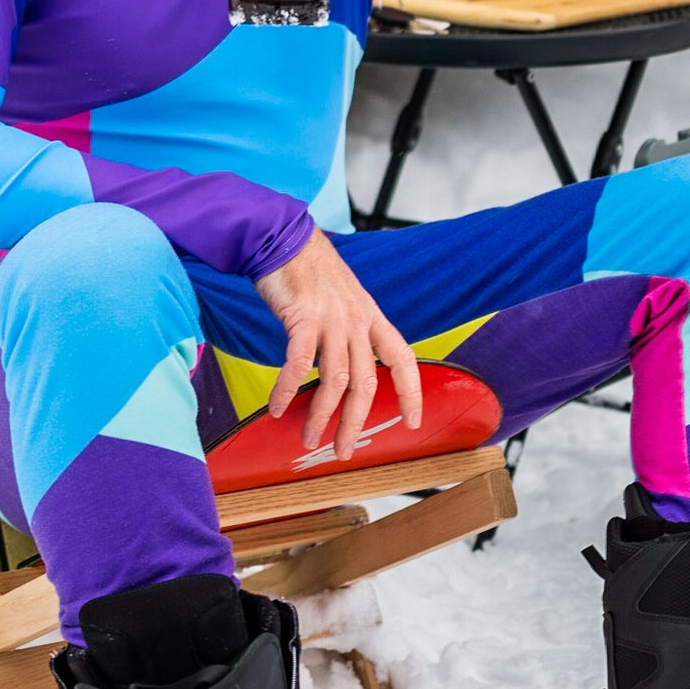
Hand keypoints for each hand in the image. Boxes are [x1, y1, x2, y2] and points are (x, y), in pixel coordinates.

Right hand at [255, 227, 421, 460]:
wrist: (285, 237)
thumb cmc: (310, 270)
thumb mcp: (343, 299)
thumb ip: (348, 331)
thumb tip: (342, 369)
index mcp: (371, 317)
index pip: (402, 359)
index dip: (411, 392)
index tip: (413, 422)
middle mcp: (357, 321)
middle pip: (366, 383)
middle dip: (356, 423)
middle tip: (345, 450)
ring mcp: (331, 319)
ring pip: (334, 381)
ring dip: (320, 416)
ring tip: (308, 439)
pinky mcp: (302, 317)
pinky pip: (297, 364)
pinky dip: (287, 390)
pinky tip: (276, 408)